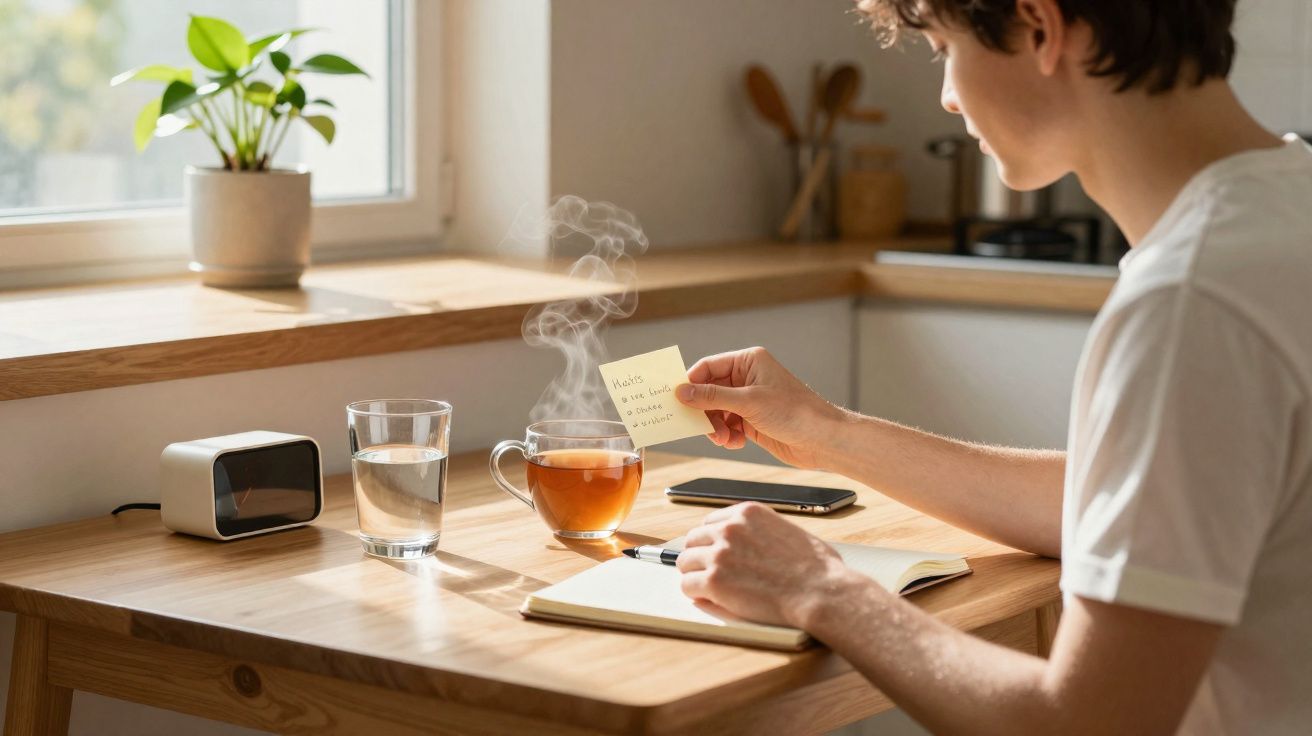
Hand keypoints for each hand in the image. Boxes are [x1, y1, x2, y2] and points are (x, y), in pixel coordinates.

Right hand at [675, 347, 842, 468]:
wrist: (822, 440)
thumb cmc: (794, 412)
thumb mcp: (749, 402)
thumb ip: (712, 397)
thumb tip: (681, 391)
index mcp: (748, 362)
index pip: (708, 367)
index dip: (691, 383)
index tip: (676, 400)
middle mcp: (747, 378)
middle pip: (709, 391)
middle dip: (704, 410)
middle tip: (701, 426)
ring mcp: (749, 400)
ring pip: (716, 411)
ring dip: (715, 426)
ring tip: (723, 438)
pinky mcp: (752, 420)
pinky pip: (727, 425)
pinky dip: (726, 435)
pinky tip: (735, 442)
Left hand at [676, 502, 853, 628]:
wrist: (820, 592)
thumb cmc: (817, 568)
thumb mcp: (789, 531)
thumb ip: (765, 531)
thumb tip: (758, 541)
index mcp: (748, 513)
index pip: (711, 521)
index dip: (710, 540)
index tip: (711, 551)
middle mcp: (730, 529)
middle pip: (694, 539)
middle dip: (699, 555)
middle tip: (705, 571)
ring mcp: (719, 554)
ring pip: (685, 562)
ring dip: (694, 574)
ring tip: (707, 587)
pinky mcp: (714, 581)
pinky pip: (688, 585)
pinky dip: (696, 593)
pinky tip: (708, 598)